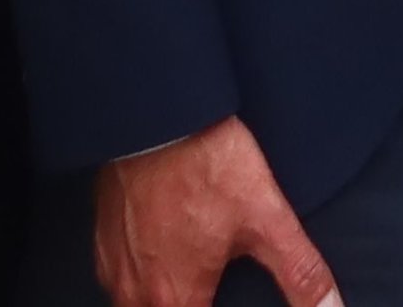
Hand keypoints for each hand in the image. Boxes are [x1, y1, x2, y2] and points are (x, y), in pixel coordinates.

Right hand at [94, 116, 332, 306]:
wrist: (157, 114)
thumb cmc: (208, 164)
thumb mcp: (267, 219)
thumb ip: (300, 273)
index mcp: (176, 298)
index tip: (224, 300)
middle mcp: (136, 291)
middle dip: (189, 305)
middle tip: (210, 289)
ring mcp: (114, 265)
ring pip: (133, 305)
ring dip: (161, 298)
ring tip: (190, 280)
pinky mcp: (102, 238)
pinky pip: (117, 277)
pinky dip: (140, 276)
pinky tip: (161, 256)